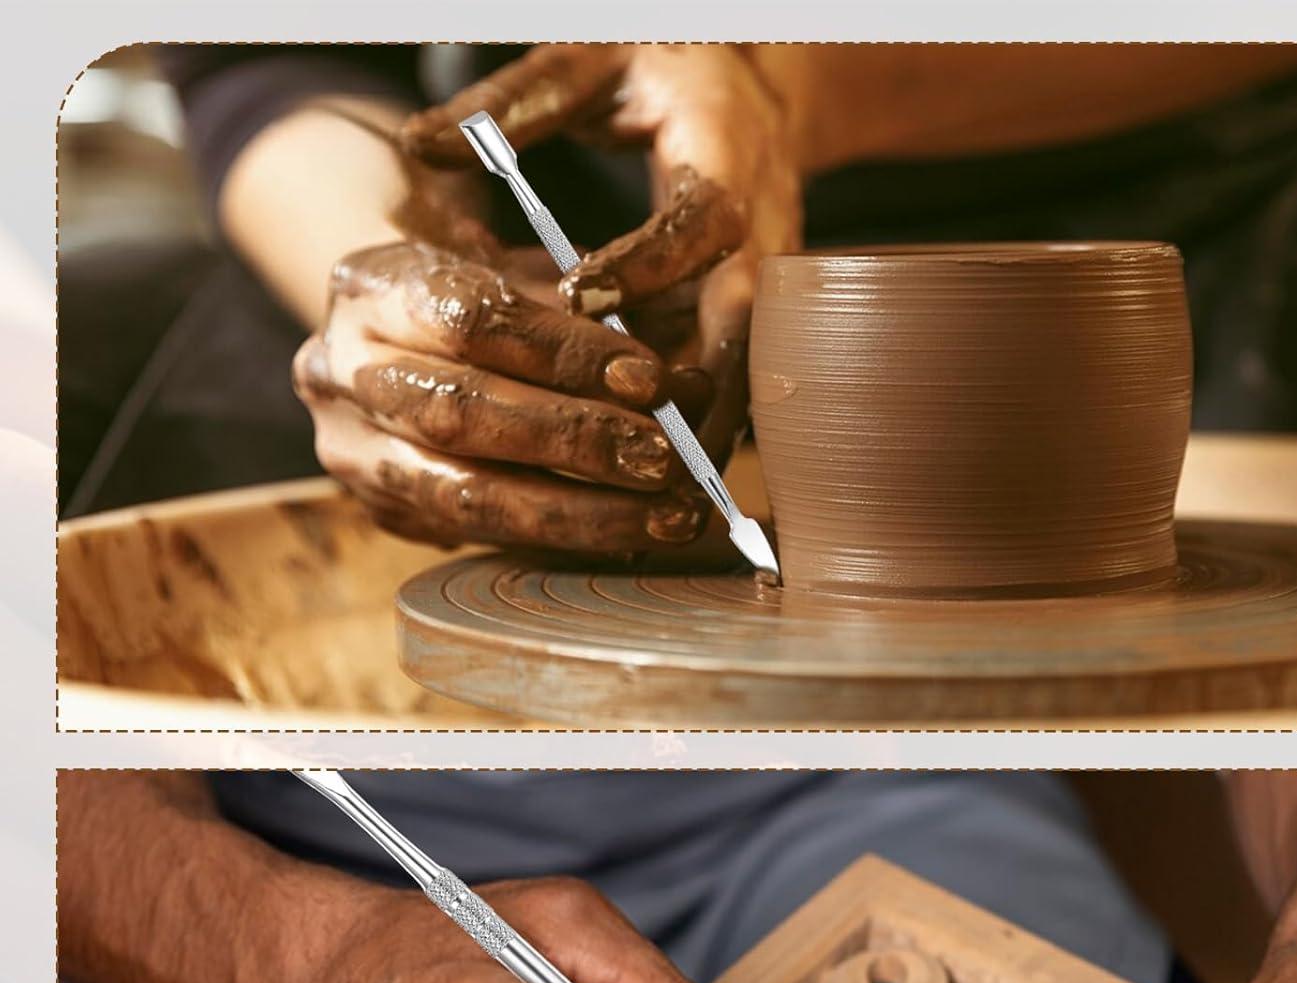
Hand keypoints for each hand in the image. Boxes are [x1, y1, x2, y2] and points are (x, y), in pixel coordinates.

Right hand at [292, 234, 711, 552]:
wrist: (395, 340)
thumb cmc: (482, 294)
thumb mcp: (521, 271)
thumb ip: (589, 317)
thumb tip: (682, 389)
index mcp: (370, 284)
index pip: (470, 318)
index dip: (565, 353)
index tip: (651, 379)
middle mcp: (339, 369)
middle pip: (461, 413)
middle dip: (575, 441)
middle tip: (666, 461)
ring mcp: (351, 450)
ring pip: (465, 495)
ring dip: (580, 513)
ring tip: (666, 518)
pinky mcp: (382, 510)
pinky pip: (478, 539)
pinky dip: (561, 542)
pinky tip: (629, 541)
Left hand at [402, 42, 803, 467]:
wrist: (758, 88)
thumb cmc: (664, 69)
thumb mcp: (591, 61)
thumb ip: (511, 104)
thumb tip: (417, 144)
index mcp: (724, 156)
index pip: (697, 220)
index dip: (644, 264)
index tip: (577, 296)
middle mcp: (761, 231)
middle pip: (738, 326)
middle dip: (686, 396)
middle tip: (625, 447)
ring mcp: (766, 285)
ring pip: (740, 375)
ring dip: (696, 434)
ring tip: (643, 494)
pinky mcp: (755, 319)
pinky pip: (729, 384)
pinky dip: (694, 431)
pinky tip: (653, 485)